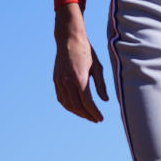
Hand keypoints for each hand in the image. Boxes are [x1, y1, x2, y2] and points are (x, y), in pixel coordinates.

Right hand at [53, 4, 107, 121]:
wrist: (69, 40)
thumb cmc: (87, 52)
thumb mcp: (98, 67)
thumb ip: (101, 85)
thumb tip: (105, 100)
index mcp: (80, 79)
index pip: (87, 102)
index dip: (94, 112)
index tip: (100, 118)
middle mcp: (68, 83)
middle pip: (77, 106)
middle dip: (87, 115)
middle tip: (96, 119)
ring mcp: (60, 82)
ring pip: (68, 105)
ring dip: (78, 113)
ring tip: (87, 115)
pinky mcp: (56, 81)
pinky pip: (61, 99)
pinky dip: (69, 106)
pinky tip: (76, 108)